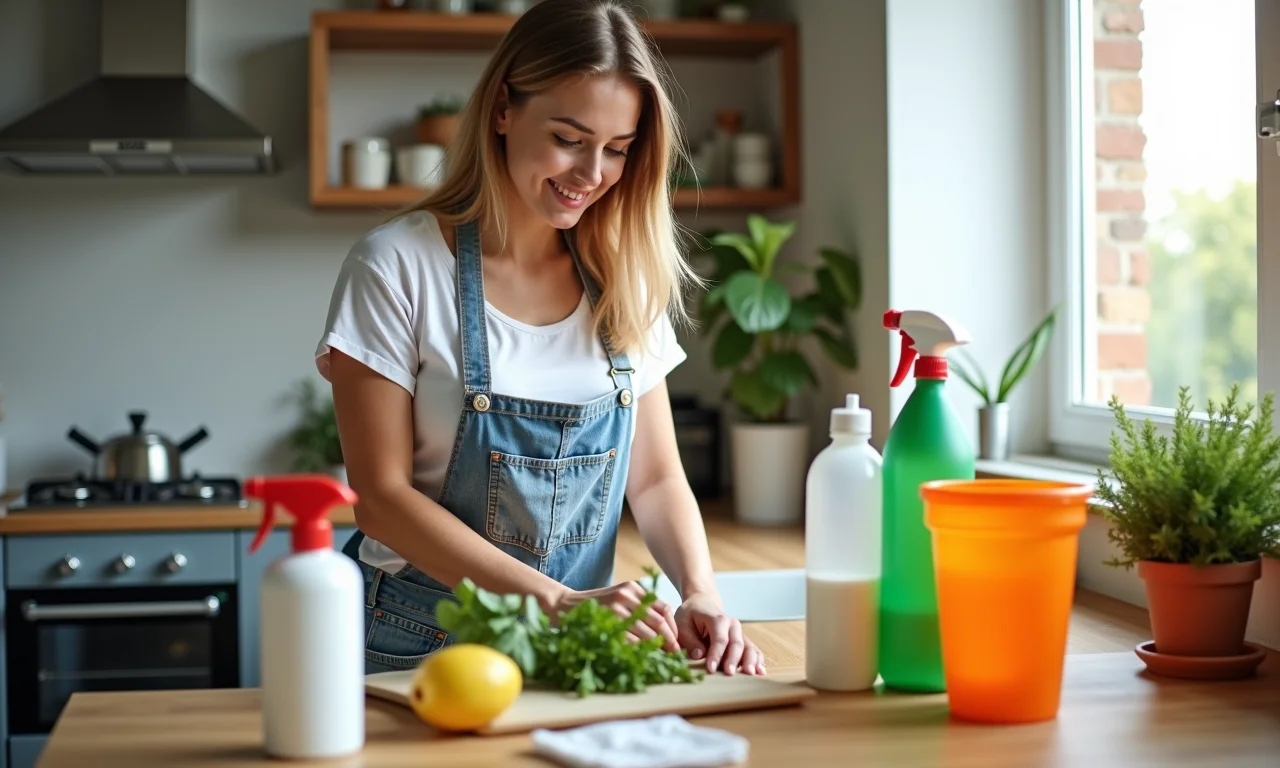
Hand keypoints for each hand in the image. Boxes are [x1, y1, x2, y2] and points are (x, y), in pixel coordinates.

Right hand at [554, 581, 679, 652]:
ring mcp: (617, 608)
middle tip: (674, 654)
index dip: (673, 627)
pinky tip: (643, 659)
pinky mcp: (607, 622)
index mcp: (633, 588)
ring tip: (662, 659)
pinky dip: (639, 652)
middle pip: (658, 621)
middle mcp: (627, 595)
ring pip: (647, 633)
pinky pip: (631, 641)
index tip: (676, 641)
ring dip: (657, 649)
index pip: (663, 608)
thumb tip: (664, 632)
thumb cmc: (594, 607)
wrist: (563, 605)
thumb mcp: (618, 599)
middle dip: (669, 641)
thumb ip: (638, 608)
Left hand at [674, 593, 764, 675]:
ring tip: (751, 674)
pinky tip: (760, 671)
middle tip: (729, 674)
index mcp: (718, 619)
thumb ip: (690, 640)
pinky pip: (753, 650)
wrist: (703, 603)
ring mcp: (740, 632)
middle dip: (733, 660)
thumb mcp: (682, 623)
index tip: (710, 669)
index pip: (719, 639)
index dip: (716, 655)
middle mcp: (733, 625)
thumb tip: (700, 655)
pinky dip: (757, 660)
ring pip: (749, 647)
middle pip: (736, 644)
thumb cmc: (691, 615)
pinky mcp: (743, 640)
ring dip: (750, 661)